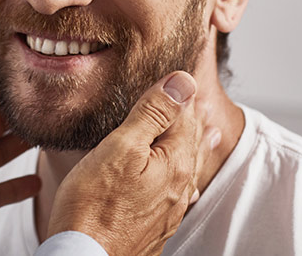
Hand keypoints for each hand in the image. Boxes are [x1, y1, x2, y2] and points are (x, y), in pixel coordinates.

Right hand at [46, 71, 220, 255]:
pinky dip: (182, 177)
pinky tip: (186, 187)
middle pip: (190, 144)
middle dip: (193, 119)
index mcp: (175, 164)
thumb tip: (183, 82)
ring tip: (208, 132)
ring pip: (186, 170)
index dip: (179, 93)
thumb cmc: (93, 206)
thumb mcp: (121, 147)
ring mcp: (167, 210)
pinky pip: (175, 193)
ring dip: (194, 146)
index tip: (180, 74)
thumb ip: (153, 114)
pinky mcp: (152, 227)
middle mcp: (178, 189)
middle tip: (198, 98)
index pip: (184, 117)